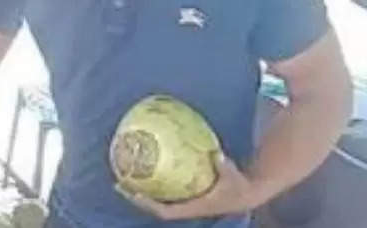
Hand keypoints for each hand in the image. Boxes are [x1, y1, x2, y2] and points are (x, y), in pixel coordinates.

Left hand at [121, 153, 260, 221]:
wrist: (247, 194)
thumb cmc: (238, 186)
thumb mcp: (232, 176)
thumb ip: (223, 166)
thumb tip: (216, 154)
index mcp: (193, 208)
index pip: (166, 212)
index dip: (149, 205)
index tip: (133, 195)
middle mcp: (186, 207)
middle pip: (155, 207)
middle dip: (136, 197)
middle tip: (119, 183)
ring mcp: (185, 202)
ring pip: (158, 200)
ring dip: (141, 191)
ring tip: (125, 176)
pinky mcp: (187, 195)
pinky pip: (166, 190)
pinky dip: (154, 183)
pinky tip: (146, 168)